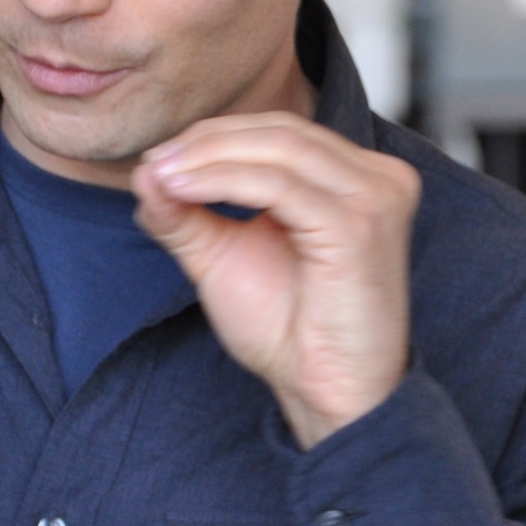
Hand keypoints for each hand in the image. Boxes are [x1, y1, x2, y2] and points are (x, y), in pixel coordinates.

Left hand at [132, 113, 419, 448]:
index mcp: (360, 180)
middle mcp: (380, 179)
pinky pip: (280, 186)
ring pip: (280, 150)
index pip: (284, 132)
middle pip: (283, 131)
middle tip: (155, 164)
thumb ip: (189, 215)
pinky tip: (184, 191)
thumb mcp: (226, 259)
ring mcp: (377, 197)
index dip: (217, 137)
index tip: (159, 161)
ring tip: (163, 176)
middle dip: (208, 142)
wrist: (330, 394)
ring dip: (209, 157)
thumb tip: (144, 172)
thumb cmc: (292, 334)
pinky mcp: (360, 225)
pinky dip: (223, 181)